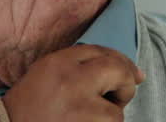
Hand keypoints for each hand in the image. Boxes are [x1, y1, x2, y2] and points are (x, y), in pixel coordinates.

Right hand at [0, 44, 143, 121]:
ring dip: (110, 115)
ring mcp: (81, 106)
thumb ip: (79, 67)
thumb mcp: (46, 74)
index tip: (130, 74)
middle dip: (126, 83)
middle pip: (117, 69)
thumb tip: (136, 74)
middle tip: (121, 95)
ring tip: (88, 118)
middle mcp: (70, 79)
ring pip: (116, 109)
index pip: (99, 51)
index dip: (119, 61)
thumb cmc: (29, 107)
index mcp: (57, 62)